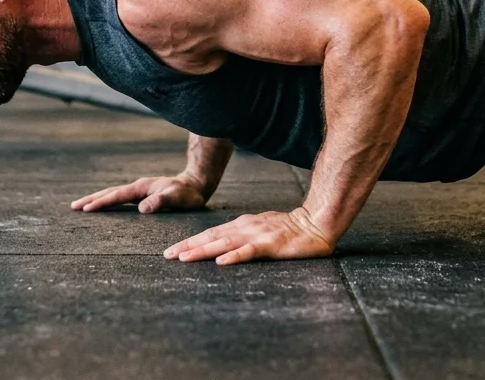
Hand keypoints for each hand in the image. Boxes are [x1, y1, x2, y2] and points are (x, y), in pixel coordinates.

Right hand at [70, 175, 208, 213]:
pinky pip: (120, 198)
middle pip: (109, 192)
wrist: (196, 184)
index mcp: (141, 188)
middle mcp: (137, 188)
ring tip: (81, 206)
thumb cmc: (188, 194)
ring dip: (97, 199)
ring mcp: (139, 191)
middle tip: (73, 207)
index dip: (101, 203)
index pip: (117, 196)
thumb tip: (141, 209)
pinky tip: (104, 207)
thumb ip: (160, 201)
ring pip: (113, 194)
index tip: (86, 209)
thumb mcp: (176, 198)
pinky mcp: (142, 195)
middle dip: (91, 199)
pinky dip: (108, 201)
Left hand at [163, 207, 334, 265]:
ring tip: (184, 258)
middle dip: (188, 246)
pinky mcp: (271, 245)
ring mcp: (258, 235)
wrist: (317, 223)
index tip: (173, 251)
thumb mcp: (262, 230)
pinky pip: (249, 251)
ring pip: (225, 244)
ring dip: (203, 251)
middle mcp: (246, 227)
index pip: (212, 234)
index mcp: (243, 225)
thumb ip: (244, 236)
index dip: (191, 242)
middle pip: (212, 237)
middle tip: (167, 255)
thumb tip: (225, 246)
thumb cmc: (291, 230)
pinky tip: (221, 262)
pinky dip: (234, 256)